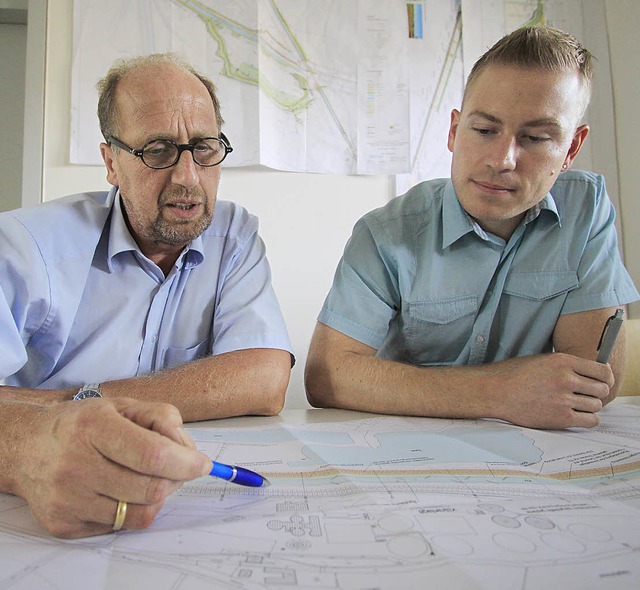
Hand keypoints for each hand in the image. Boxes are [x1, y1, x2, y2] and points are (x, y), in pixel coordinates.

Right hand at [11, 398, 210, 537]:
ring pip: (140, 513)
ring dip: (157, 496)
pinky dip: (132, 509)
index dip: (186, 463)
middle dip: (176, 479)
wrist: (26, 447)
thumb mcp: (123, 405)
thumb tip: (189, 452)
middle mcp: (76, 465)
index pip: (153, 455)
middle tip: (176, 468)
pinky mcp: (64, 524)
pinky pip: (119, 526)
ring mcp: (68, 500)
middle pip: (151, 489)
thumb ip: (163, 418)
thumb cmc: (83, 424)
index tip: (202, 464)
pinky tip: (120, 490)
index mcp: (94, 428)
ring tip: (148, 477)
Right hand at [489, 353, 613, 428]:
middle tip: (588, 395)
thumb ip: (566, 366)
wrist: (495, 391)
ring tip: (577, 405)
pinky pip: (590, 421)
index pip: (602, 371)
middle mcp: (566, 379)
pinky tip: (577, 415)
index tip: (602, 382)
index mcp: (562, 361)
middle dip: (597, 393)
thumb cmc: (514, 375)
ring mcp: (563, 399)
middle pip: (602, 389)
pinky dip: (587, 419)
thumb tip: (591, 374)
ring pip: (596, 405)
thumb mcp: (542, 361)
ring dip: (590, 406)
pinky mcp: (560, 418)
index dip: (605, 378)